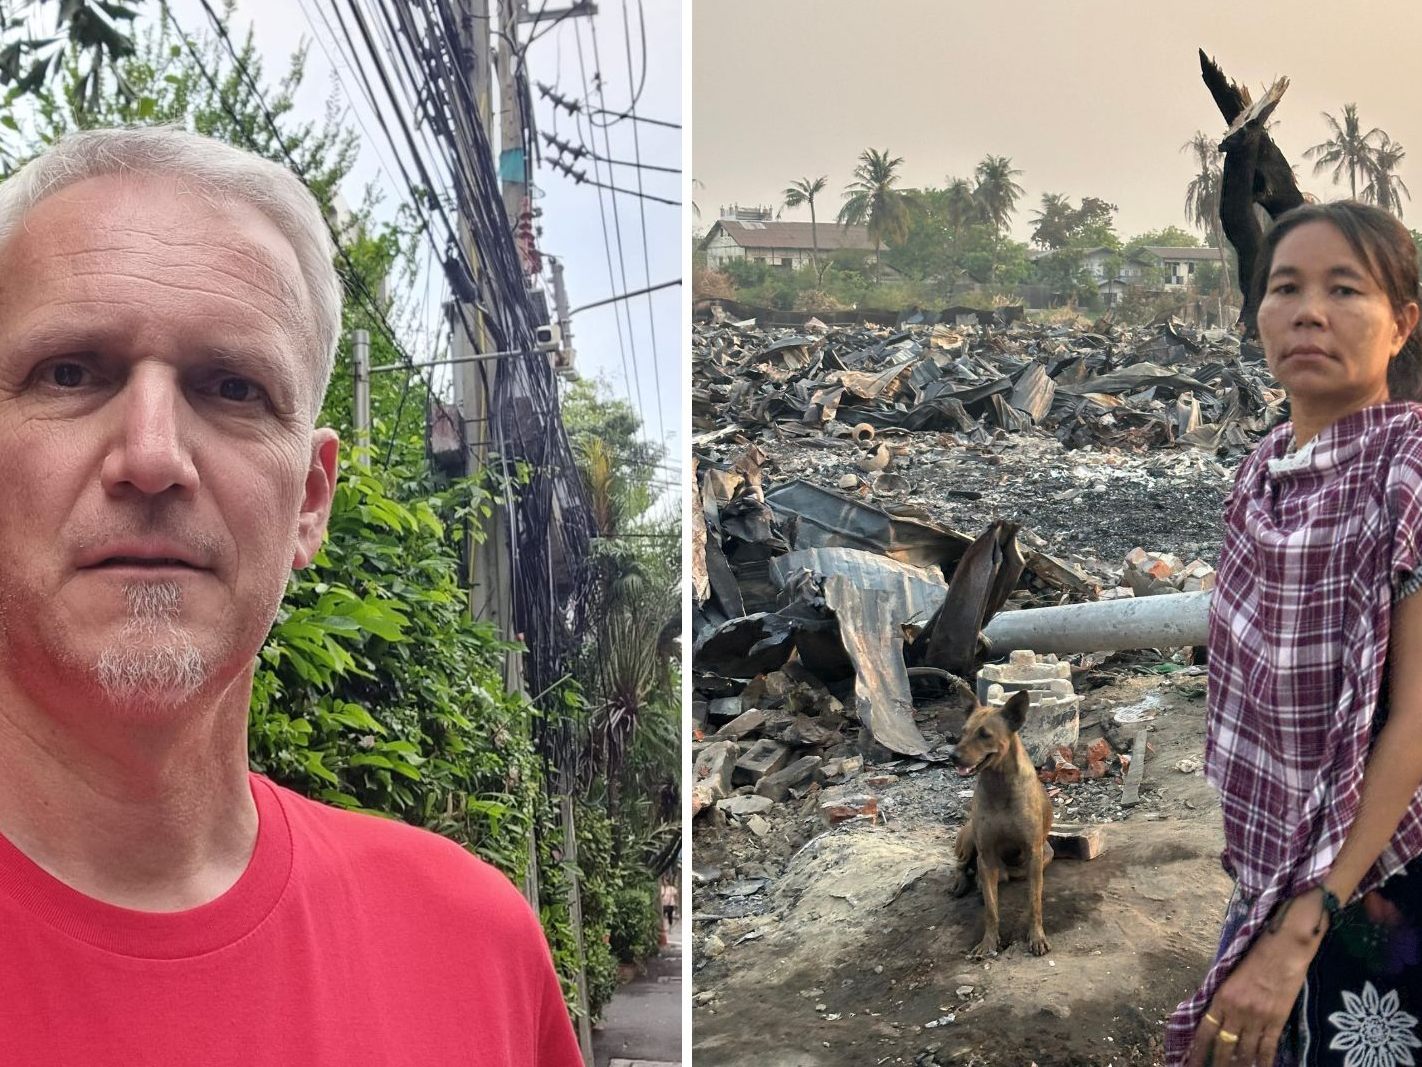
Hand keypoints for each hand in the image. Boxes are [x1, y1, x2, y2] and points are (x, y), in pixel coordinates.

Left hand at [1187, 893, 1325, 1066]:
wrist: (1284, 950)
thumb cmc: (1255, 956)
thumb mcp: (1229, 976)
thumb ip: (1222, 998)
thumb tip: (1213, 1018)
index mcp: (1221, 997)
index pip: (1205, 1031)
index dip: (1197, 1052)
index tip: (1190, 1065)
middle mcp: (1237, 1011)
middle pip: (1223, 1045)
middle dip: (1216, 1064)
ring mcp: (1258, 1018)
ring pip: (1245, 1052)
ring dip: (1238, 1066)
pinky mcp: (1277, 1021)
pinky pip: (1268, 1049)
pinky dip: (1263, 1063)